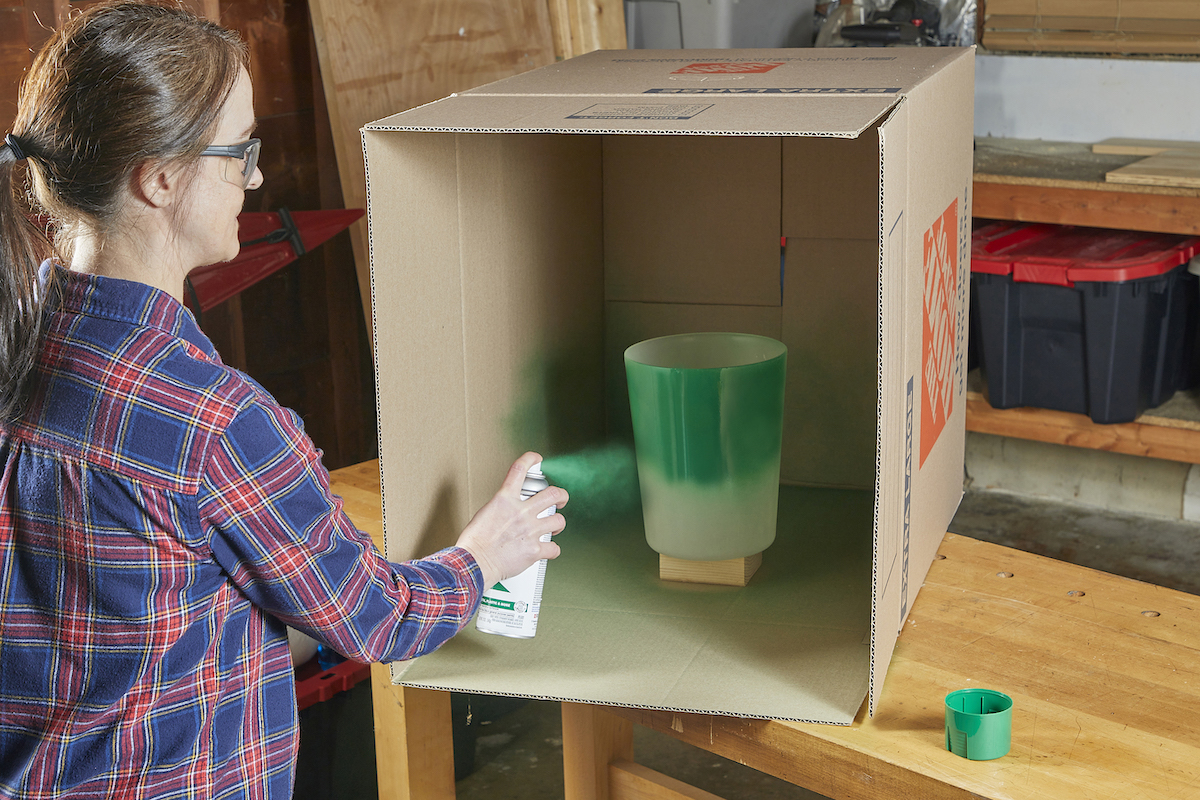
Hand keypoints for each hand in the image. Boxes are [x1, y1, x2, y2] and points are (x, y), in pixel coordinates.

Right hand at [455, 451, 567, 589]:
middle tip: (561, 499)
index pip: (519, 469)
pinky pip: (554, 548)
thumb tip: (509, 510)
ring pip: (558, 520)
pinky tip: (548, 550)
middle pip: (553, 494)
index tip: (537, 458)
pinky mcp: (534, 549)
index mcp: (505, 500)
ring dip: (558, 524)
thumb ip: (502, 507)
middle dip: (561, 496)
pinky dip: (552, 550)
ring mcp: (530, 530)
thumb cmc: (474, 542)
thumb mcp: (484, 513)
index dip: (531, 459)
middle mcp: (521, 512)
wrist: (474, 563)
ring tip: (554, 527)